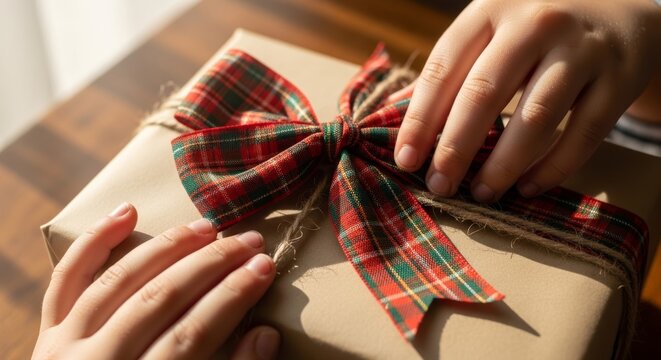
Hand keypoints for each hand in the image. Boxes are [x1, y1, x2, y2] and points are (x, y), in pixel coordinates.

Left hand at [33, 203, 278, 358]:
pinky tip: (128, 212)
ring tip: (207, 227)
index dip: (233, 295)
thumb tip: (265, 334)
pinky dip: (94, 241)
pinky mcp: (47, 335)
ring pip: (120, 279)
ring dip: (167, 246)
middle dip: (211, 263)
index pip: (194, 332)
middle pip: (161, 298)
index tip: (263, 266)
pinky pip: (66, 279)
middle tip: (249, 240)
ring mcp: (64, 347)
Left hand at [395, 0, 660, 201]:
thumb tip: (401, 120)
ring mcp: (581, 50)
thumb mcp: (492, 31)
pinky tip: (527, 188)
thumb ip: (453, 70)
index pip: (444, 69)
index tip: (405, 160)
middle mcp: (535, 23)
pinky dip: (553, 169)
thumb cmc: (536, 30)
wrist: (621, 8)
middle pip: (484, 93)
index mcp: (491, 10)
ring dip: (503, 165)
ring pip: (534, 118)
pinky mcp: (619, 79)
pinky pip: (583, 134)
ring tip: (482, 193)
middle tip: (439, 185)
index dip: (420, 119)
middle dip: (455, 148)